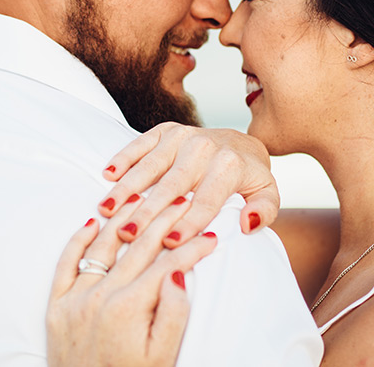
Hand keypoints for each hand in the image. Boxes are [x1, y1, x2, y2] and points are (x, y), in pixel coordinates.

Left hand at [46, 196, 217, 366]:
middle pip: (138, 246)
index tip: (212, 234)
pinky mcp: (56, 305)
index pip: (167, 264)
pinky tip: (94, 220)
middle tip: (185, 200)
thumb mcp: (163, 357)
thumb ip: (173, 314)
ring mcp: (75, 298)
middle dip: (166, 220)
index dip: (193, 247)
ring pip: (103, 245)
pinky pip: (66, 263)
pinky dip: (79, 239)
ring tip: (146, 195)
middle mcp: (99, 296)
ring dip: (126, 218)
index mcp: (129, 308)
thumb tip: (179, 272)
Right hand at [97, 122, 278, 246]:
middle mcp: (204, 147)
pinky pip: (141, 143)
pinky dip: (123, 158)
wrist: (242, 143)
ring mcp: (183, 136)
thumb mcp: (267, 194)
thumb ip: (264, 210)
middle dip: (148, 212)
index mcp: (229, 165)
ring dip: (126, 188)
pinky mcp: (167, 130)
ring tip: (106, 209)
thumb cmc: (250, 180)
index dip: (188, 223)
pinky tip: (107, 175)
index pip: (205, 201)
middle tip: (127, 234)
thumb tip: (247, 223)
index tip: (170, 243)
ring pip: (150, 166)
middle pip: (172, 186)